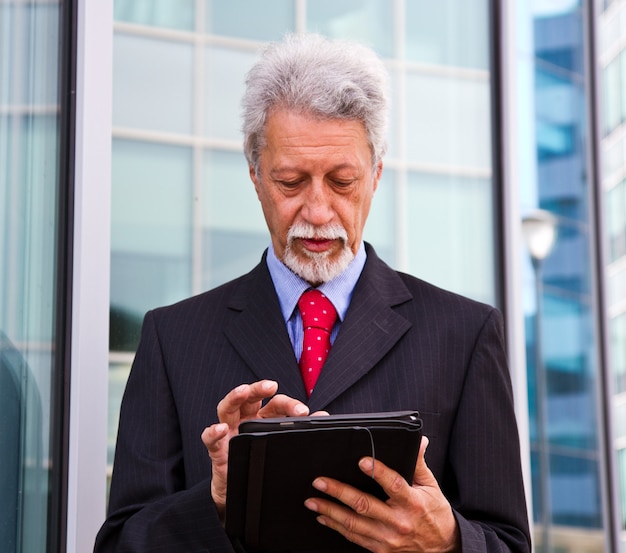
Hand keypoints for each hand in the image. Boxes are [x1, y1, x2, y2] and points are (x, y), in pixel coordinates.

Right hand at [201, 380, 310, 516]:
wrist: (241, 496)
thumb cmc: (262, 464)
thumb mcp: (281, 447)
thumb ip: (299, 431)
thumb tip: (323, 416)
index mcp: (263, 419)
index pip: (275, 404)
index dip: (289, 404)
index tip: (304, 411)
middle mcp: (245, 421)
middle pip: (249, 398)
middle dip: (258, 388)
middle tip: (271, 385)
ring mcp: (229, 434)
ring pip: (227, 409)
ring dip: (234, 397)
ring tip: (243, 391)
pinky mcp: (217, 452)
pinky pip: (210, 440)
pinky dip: (213, 432)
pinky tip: (220, 429)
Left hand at [303, 437, 459, 552]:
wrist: (443, 550)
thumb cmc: (436, 515)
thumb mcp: (431, 487)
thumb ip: (419, 464)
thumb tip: (420, 440)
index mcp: (412, 503)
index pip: (393, 485)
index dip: (377, 472)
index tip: (361, 460)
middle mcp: (398, 522)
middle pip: (364, 505)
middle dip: (339, 492)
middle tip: (320, 482)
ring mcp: (387, 539)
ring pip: (354, 524)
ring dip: (330, 511)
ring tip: (312, 500)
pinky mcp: (380, 550)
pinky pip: (354, 538)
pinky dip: (336, 527)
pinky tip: (323, 517)